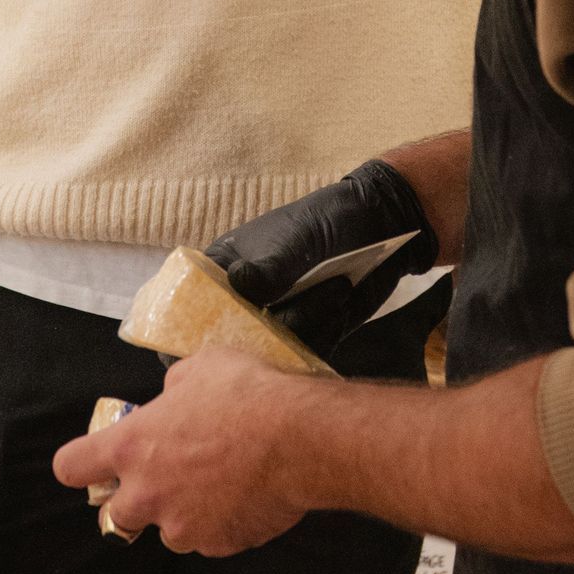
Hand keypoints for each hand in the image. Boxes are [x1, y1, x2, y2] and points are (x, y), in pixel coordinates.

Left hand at [54, 349, 312, 554]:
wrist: (301, 439)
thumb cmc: (246, 395)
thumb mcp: (200, 369)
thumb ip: (174, 389)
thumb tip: (174, 396)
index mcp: (130, 447)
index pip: (71, 467)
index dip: (80, 465)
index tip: (93, 463)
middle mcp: (147, 494)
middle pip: (116, 517)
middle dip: (137, 502)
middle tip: (167, 481)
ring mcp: (182, 526)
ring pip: (171, 531)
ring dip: (185, 515)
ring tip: (220, 487)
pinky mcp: (219, 545)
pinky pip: (212, 539)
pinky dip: (224, 524)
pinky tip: (248, 497)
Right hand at [206, 157, 437, 357]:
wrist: (383, 226)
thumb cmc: (328, 221)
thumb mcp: (296, 239)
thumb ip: (269, 268)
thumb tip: (239, 284)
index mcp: (227, 268)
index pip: (192, 305)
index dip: (190, 331)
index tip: (203, 346)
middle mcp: (247, 299)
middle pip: (232, 338)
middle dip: (261, 334)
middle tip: (292, 312)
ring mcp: (278, 320)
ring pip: (275, 348)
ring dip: (309, 322)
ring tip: (336, 286)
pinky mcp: (310, 335)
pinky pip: (307, 352)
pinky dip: (326, 331)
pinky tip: (342, 300)